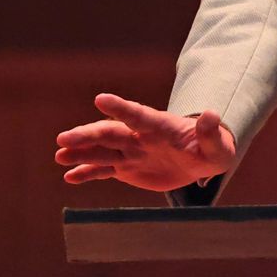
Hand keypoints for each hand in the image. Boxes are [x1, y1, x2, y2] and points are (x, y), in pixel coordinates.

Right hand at [53, 92, 237, 191]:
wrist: (201, 161)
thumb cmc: (211, 149)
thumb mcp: (216, 145)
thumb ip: (210, 133)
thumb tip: (212, 115)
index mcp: (160, 126)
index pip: (138, 115)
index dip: (120, 107)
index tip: (100, 99)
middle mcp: (140, 137)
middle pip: (110, 133)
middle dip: (87, 135)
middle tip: (63, 138)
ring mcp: (131, 152)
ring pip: (102, 151)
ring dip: (81, 152)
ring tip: (59, 155)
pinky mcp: (127, 168)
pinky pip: (103, 171)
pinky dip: (87, 173)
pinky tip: (69, 176)